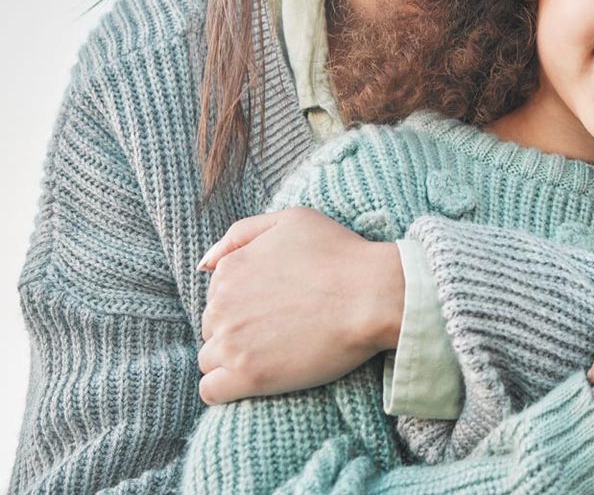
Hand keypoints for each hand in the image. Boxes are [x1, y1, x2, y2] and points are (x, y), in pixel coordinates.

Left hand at [196, 207, 403, 403]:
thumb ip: (242, 233)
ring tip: (272, 355)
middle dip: (238, 331)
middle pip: (211, 328)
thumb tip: (203, 266)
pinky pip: (211, 391)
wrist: (373, 296)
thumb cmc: (341, 255)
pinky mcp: (248, 377)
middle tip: (280, 330)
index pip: (217, 297)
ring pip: (209, 360)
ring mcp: (232, 343)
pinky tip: (253, 379)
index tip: (276, 308)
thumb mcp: (292, 220)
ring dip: (232, 360)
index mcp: (229, 271)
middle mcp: (221, 306)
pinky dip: (226, 388)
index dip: (245, 304)